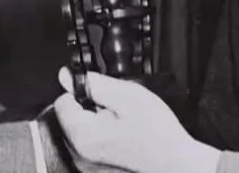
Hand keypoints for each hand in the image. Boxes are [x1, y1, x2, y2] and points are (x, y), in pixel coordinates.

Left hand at [53, 68, 220, 172]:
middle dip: (92, 107)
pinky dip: (104, 137)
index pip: (62, 101)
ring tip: (124, 124)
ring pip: (82, 130)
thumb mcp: (128, 96)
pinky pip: (91, 144)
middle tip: (120, 109)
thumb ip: (95, 84)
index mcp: (83, 135)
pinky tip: (124, 136)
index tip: (102, 92)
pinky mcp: (96, 169)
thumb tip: (68, 75)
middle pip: (71, 118)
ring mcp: (87, 165)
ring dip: (99, 122)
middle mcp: (80, 154)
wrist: (176, 163)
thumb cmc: (157, 134)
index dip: (83, 90)